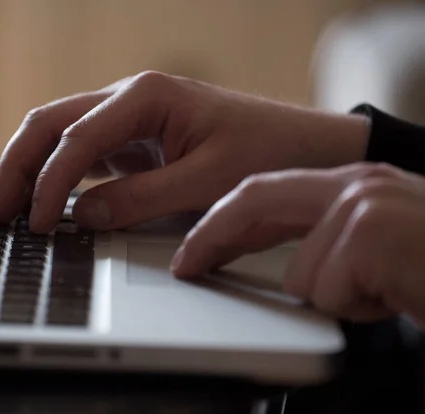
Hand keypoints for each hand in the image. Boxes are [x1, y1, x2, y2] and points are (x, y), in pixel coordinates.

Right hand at [0, 71, 368, 232]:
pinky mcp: (135, 139)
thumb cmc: (264, 149)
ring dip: (32, 167)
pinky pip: (84, 152)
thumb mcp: (206, 180)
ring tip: (10, 206)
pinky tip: (47, 199)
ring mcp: (129, 118)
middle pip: (51, 123)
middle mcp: (129, 99)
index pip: (77, 139)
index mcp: (145, 96)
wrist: (299, 145)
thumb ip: (141, 199)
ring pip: (60, 134)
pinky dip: (60, 175)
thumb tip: (83, 216)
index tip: (40, 223)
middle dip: (19, 165)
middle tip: (0, 210)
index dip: (50, 183)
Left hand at [171, 162, 424, 325]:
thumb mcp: (376, 248)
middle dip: (214, 236)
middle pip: (255, 201)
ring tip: (384, 291)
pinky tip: (395, 296)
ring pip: (302, 272)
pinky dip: (357, 307)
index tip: (193, 247)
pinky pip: (327, 291)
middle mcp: (356, 184)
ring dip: (336, 296)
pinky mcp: (370, 235)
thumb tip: (286, 266)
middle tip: (188, 264)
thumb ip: (329, 243)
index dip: (223, 220)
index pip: (267, 191)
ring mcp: (363, 205)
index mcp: (354, 185)